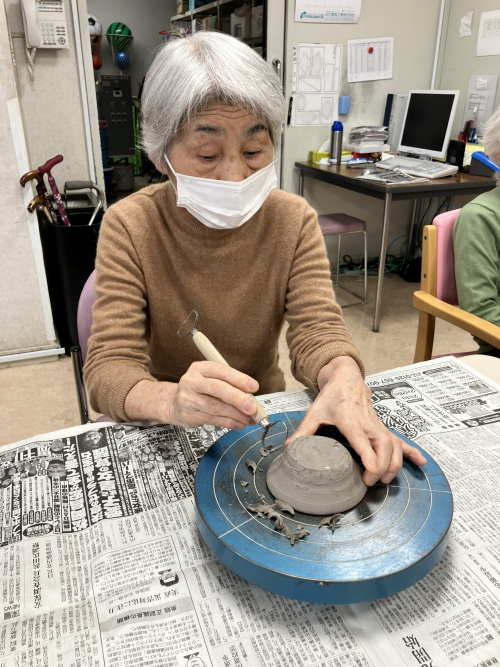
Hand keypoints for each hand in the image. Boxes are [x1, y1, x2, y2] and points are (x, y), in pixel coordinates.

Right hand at [125, 362, 259, 429]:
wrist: (174, 403)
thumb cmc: (200, 389)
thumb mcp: (212, 379)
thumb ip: (230, 385)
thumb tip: (252, 397)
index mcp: (200, 368)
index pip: (221, 371)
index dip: (239, 379)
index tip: (254, 387)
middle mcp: (192, 381)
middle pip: (217, 389)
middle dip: (237, 398)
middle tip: (252, 407)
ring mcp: (188, 399)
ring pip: (216, 407)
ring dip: (236, 414)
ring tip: (250, 418)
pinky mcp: (189, 415)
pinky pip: (213, 420)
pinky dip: (229, 423)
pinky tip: (239, 423)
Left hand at [287, 356, 426, 485]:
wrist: (347, 380)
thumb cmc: (331, 398)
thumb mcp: (314, 412)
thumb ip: (303, 431)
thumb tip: (289, 448)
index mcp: (349, 418)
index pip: (361, 439)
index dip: (369, 456)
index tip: (372, 472)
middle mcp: (367, 423)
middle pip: (383, 444)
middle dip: (383, 464)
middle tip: (374, 481)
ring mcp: (377, 426)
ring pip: (393, 444)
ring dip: (395, 463)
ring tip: (387, 479)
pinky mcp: (382, 429)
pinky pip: (400, 441)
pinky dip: (411, 452)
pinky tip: (421, 463)